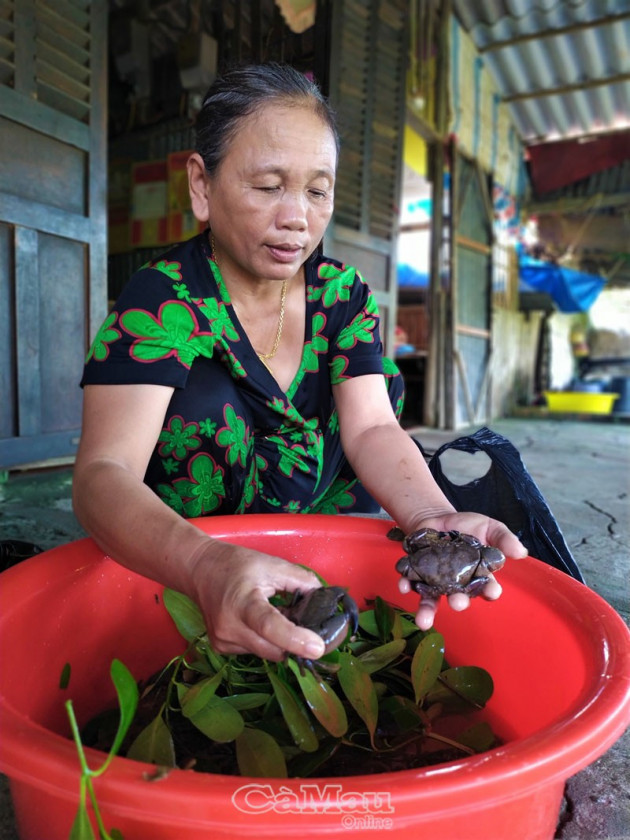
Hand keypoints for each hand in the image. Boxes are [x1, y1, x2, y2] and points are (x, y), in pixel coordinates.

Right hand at [188, 541, 326, 660]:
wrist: (199, 570)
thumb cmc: (236, 564)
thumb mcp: (272, 564)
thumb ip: (302, 582)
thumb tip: (325, 601)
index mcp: (243, 603)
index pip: (270, 626)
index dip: (295, 639)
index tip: (318, 646)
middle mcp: (230, 628)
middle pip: (274, 649)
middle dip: (296, 642)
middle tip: (310, 626)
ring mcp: (223, 641)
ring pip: (267, 653)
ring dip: (280, 641)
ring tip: (278, 615)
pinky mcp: (221, 648)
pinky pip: (255, 651)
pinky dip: (265, 641)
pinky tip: (260, 622)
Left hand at [398, 512, 527, 630]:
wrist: (437, 518)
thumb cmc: (467, 527)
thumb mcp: (489, 527)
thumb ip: (504, 539)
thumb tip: (521, 553)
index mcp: (479, 577)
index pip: (487, 588)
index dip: (490, 591)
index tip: (492, 591)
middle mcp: (458, 585)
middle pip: (460, 598)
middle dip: (459, 602)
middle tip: (458, 603)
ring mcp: (436, 582)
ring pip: (432, 600)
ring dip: (427, 611)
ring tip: (424, 621)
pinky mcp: (417, 575)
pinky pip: (411, 584)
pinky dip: (406, 586)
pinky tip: (403, 586)